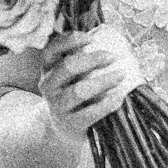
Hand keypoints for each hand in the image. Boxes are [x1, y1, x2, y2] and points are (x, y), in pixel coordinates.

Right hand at [37, 23, 142, 145]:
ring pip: (78, 91)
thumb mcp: (67, 76)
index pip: (52, 50)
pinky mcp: (71, 124)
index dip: (70, 41)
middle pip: (67, 67)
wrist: (62, 129)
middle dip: (92, 59)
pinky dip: (107, 103)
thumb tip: (110, 39)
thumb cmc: (71, 94)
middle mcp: (48, 86)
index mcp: (47, 69)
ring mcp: (57, 106)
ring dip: (102, 81)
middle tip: (113, 57)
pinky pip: (90, 113)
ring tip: (121, 75)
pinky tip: (119, 96)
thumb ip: (79, 60)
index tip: (90, 38)